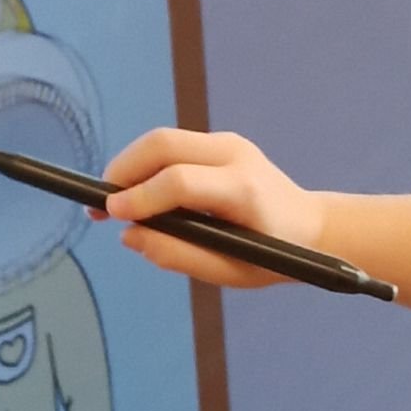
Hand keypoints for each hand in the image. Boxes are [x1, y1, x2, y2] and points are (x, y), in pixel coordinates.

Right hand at [102, 126, 323, 289]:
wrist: (312, 227)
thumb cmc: (274, 256)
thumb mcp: (230, 271)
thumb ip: (178, 256)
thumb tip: (129, 236)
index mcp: (244, 190)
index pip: (180, 181)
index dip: (140, 197)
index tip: (109, 215)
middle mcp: (236, 155)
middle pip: (163, 145)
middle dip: (123, 171)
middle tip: (98, 205)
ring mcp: (229, 143)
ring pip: (163, 139)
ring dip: (130, 165)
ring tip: (110, 201)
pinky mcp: (221, 142)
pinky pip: (173, 146)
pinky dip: (146, 165)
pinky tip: (136, 194)